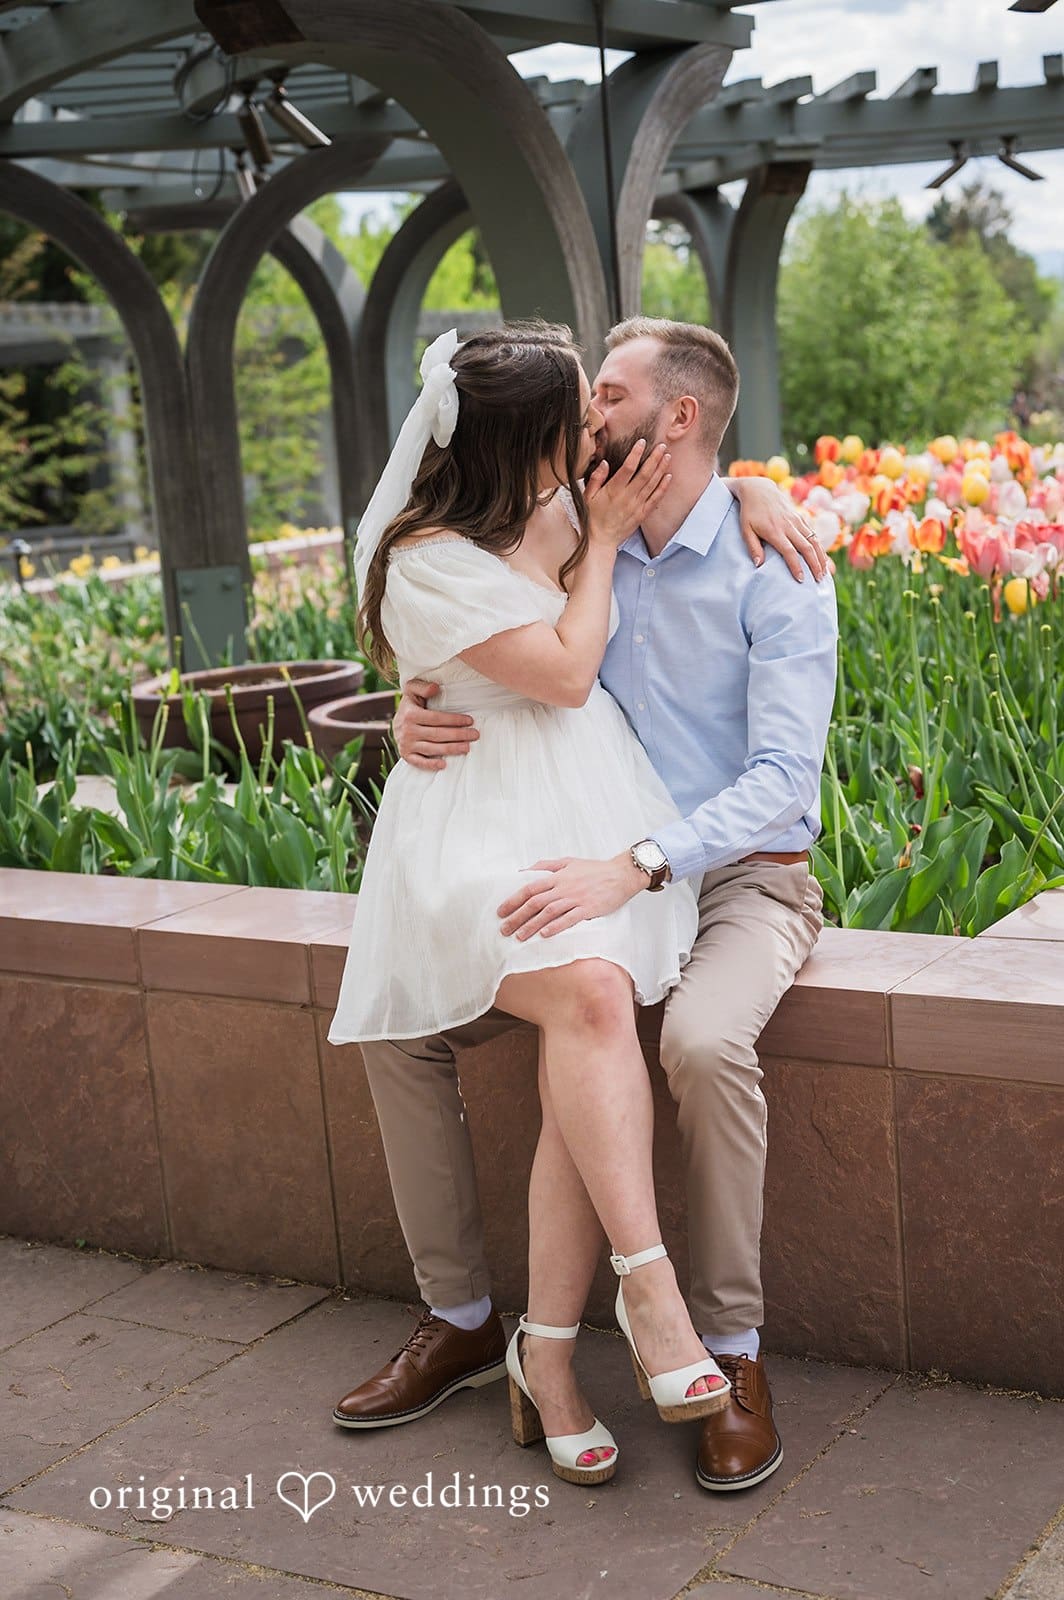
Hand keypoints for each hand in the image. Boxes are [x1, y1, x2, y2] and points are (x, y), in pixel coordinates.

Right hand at [393, 677, 479, 771]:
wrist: (395, 721)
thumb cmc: (410, 704)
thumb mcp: (412, 690)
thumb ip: (422, 686)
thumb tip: (435, 688)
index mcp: (410, 714)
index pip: (436, 718)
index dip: (454, 720)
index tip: (470, 721)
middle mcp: (407, 730)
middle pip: (437, 734)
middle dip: (458, 735)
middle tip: (475, 735)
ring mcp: (406, 744)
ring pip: (431, 749)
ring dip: (451, 749)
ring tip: (467, 747)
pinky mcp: (406, 755)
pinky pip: (418, 762)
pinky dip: (430, 765)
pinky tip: (444, 765)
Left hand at [497, 851, 645, 938]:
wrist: (621, 874)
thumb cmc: (595, 869)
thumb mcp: (568, 861)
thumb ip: (546, 866)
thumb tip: (524, 872)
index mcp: (558, 876)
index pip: (529, 888)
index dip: (513, 900)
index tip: (501, 911)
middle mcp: (564, 887)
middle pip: (535, 902)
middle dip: (517, 916)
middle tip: (504, 929)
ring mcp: (576, 898)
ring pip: (548, 912)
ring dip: (532, 925)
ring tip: (519, 937)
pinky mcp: (588, 908)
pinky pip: (569, 919)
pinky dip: (556, 926)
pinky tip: (544, 935)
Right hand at [584, 440, 671, 548]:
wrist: (600, 541)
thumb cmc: (592, 518)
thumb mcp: (587, 497)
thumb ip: (596, 478)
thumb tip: (605, 462)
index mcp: (613, 490)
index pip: (628, 468)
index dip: (636, 454)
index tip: (642, 442)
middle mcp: (627, 497)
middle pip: (645, 474)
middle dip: (654, 458)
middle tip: (662, 445)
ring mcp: (636, 506)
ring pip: (652, 484)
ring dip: (661, 469)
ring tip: (667, 456)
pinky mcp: (642, 514)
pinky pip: (655, 499)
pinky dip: (663, 487)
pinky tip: (668, 477)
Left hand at [725, 475, 826, 582]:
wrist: (759, 490)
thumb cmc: (749, 513)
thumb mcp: (745, 530)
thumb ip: (753, 547)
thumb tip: (758, 565)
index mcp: (775, 531)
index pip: (789, 551)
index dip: (796, 566)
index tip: (801, 580)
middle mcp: (788, 526)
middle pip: (806, 547)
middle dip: (814, 565)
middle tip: (818, 581)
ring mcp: (796, 521)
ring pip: (813, 541)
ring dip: (821, 557)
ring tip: (824, 573)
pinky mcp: (800, 517)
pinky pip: (813, 533)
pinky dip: (820, 547)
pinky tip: (823, 558)